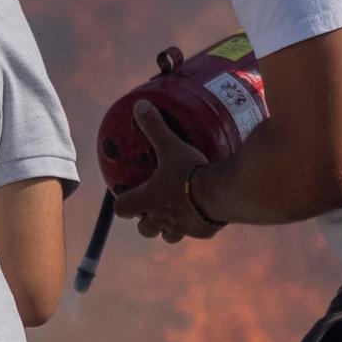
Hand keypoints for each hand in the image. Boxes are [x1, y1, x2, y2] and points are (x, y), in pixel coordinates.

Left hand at [122, 102, 223, 241]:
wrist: (220, 194)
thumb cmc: (189, 171)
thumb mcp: (170, 146)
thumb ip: (154, 127)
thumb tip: (139, 105)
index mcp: (147, 200)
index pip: (121, 209)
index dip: (122, 204)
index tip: (126, 196)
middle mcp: (160, 219)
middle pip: (144, 229)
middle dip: (145, 220)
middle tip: (152, 208)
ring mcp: (181, 229)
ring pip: (167, 236)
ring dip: (168, 228)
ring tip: (176, 215)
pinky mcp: (201, 233)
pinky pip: (194, 233)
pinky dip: (195, 226)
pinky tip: (203, 214)